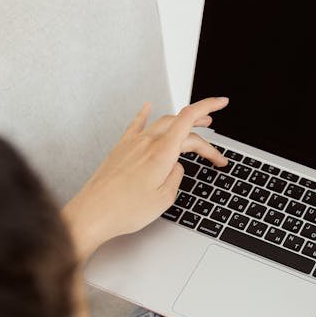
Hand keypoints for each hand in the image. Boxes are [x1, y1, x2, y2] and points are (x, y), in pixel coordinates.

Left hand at [64, 96, 228, 258]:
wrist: (93, 214)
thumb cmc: (125, 210)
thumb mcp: (164, 198)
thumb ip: (176, 176)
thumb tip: (177, 166)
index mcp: (161, 152)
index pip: (189, 119)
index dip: (208, 106)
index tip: (222, 103)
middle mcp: (147, 142)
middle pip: (180, 126)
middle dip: (202, 132)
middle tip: (214, 149)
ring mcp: (132, 144)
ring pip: (162, 123)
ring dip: (181, 122)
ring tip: (194, 126)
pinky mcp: (121, 149)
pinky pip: (136, 124)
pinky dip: (145, 114)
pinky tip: (147, 106)